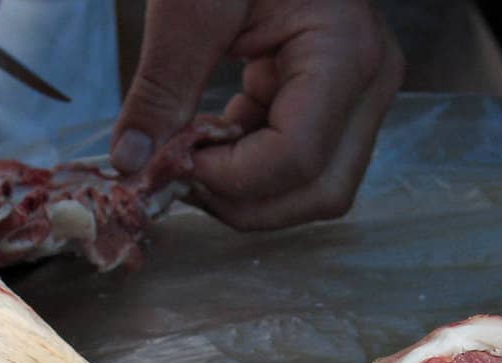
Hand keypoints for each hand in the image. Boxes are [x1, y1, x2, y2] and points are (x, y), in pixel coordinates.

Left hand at [112, 0, 403, 230]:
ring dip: (251, 191)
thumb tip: (132, 163)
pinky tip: (210, 141)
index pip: (297, 158)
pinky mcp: (338, 97)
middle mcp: (369, 84)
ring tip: (192, 159)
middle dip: (246, 203)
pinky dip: (253, 165)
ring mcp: (360, 94)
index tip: (172, 162)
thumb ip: (163, 87)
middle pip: (321, 192)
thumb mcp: (191, 5)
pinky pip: (303, 160)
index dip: (230, 178)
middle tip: (182, 179)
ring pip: (316, 188)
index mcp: (345, 54)